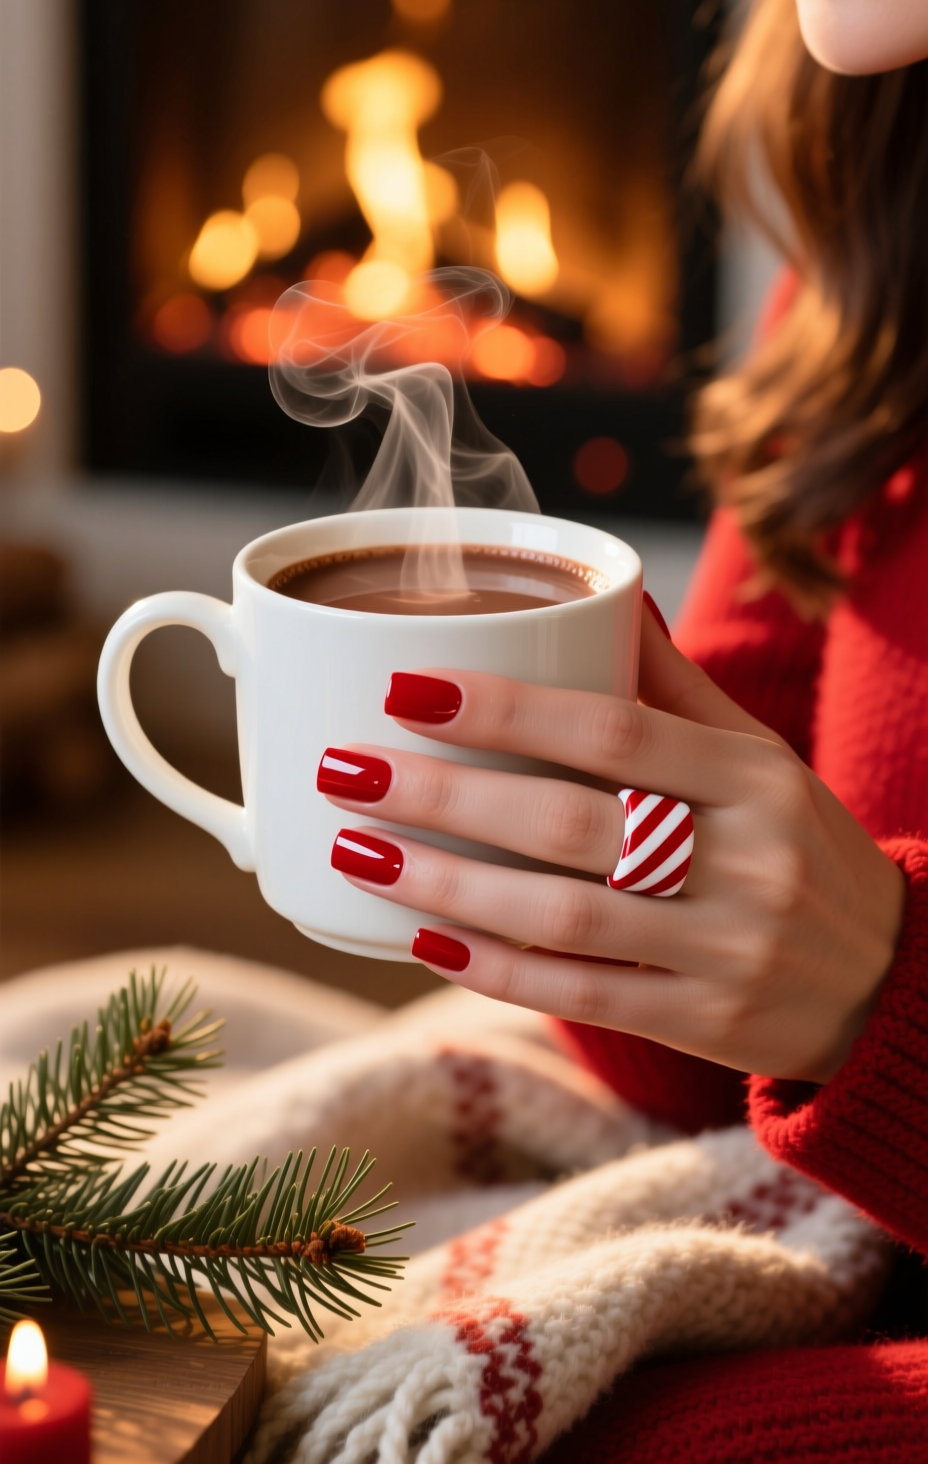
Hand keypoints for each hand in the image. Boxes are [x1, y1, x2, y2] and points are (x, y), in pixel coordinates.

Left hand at [319, 604, 904, 1081]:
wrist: (889, 978)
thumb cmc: (798, 846)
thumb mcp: (759, 757)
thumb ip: (675, 687)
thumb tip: (604, 596)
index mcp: (753, 777)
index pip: (614, 731)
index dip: (504, 710)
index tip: (406, 688)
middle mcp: (745, 862)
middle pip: (570, 823)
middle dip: (444, 795)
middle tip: (347, 769)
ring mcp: (726, 950)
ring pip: (563, 916)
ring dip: (447, 885)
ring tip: (357, 854)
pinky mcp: (705, 1023)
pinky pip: (582, 995)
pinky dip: (496, 969)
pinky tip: (423, 939)